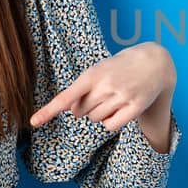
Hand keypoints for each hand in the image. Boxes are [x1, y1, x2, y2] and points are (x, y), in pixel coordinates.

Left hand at [29, 42, 175, 132]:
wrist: (153, 62)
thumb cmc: (119, 67)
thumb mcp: (98, 70)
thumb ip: (82, 89)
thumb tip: (71, 110)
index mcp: (92, 75)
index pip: (66, 97)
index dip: (48, 111)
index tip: (34, 122)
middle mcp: (105, 86)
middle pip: (80, 113)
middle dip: (85, 107)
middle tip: (100, 93)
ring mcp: (121, 97)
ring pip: (95, 119)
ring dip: (99, 114)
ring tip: (112, 98)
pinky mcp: (134, 107)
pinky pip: (110, 126)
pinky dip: (110, 122)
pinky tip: (118, 110)